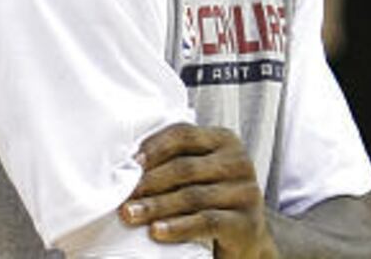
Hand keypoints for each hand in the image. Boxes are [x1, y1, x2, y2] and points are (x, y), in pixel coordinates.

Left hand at [119, 124, 277, 258]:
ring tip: (130, 214)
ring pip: (192, 196)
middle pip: (184, 167)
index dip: (154, 147)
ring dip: (156, 206)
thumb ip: (176, 160)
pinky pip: (207, 222)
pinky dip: (179, 227)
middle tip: (122, 195)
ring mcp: (246, 192)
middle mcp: (238, 161)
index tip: (130, 163)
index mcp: (224, 140)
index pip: (183, 134)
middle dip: (149, 182)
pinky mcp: (246, 223)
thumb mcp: (201, 172)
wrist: (248, 237)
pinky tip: (157, 231)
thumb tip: (130, 165)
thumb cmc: (214, 199)